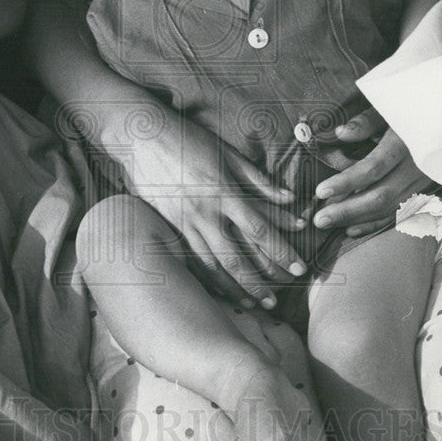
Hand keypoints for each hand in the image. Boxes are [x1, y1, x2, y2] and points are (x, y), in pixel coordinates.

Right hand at [120, 113, 306, 308]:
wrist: (142, 137)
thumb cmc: (189, 139)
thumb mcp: (228, 153)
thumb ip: (258, 180)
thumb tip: (290, 199)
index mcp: (224, 192)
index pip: (259, 229)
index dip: (281, 251)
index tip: (299, 268)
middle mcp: (205, 212)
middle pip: (236, 257)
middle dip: (258, 282)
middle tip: (275, 301)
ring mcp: (183, 222)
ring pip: (211, 264)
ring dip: (233, 287)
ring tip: (252, 303)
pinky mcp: (167, 225)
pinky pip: (189, 258)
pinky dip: (205, 277)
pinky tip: (218, 290)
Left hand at [312, 108, 429, 236]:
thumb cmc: (410, 111)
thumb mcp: (389, 109)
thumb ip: (365, 121)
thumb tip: (340, 133)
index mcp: (405, 143)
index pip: (373, 168)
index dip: (346, 182)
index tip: (320, 191)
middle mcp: (417, 167)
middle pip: (380, 196)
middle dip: (347, 210)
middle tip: (319, 219)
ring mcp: (422, 182)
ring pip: (389, 209)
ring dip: (357, 219)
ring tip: (328, 222)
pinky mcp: (424, 191)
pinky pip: (399, 214)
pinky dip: (375, 224)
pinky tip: (351, 229)